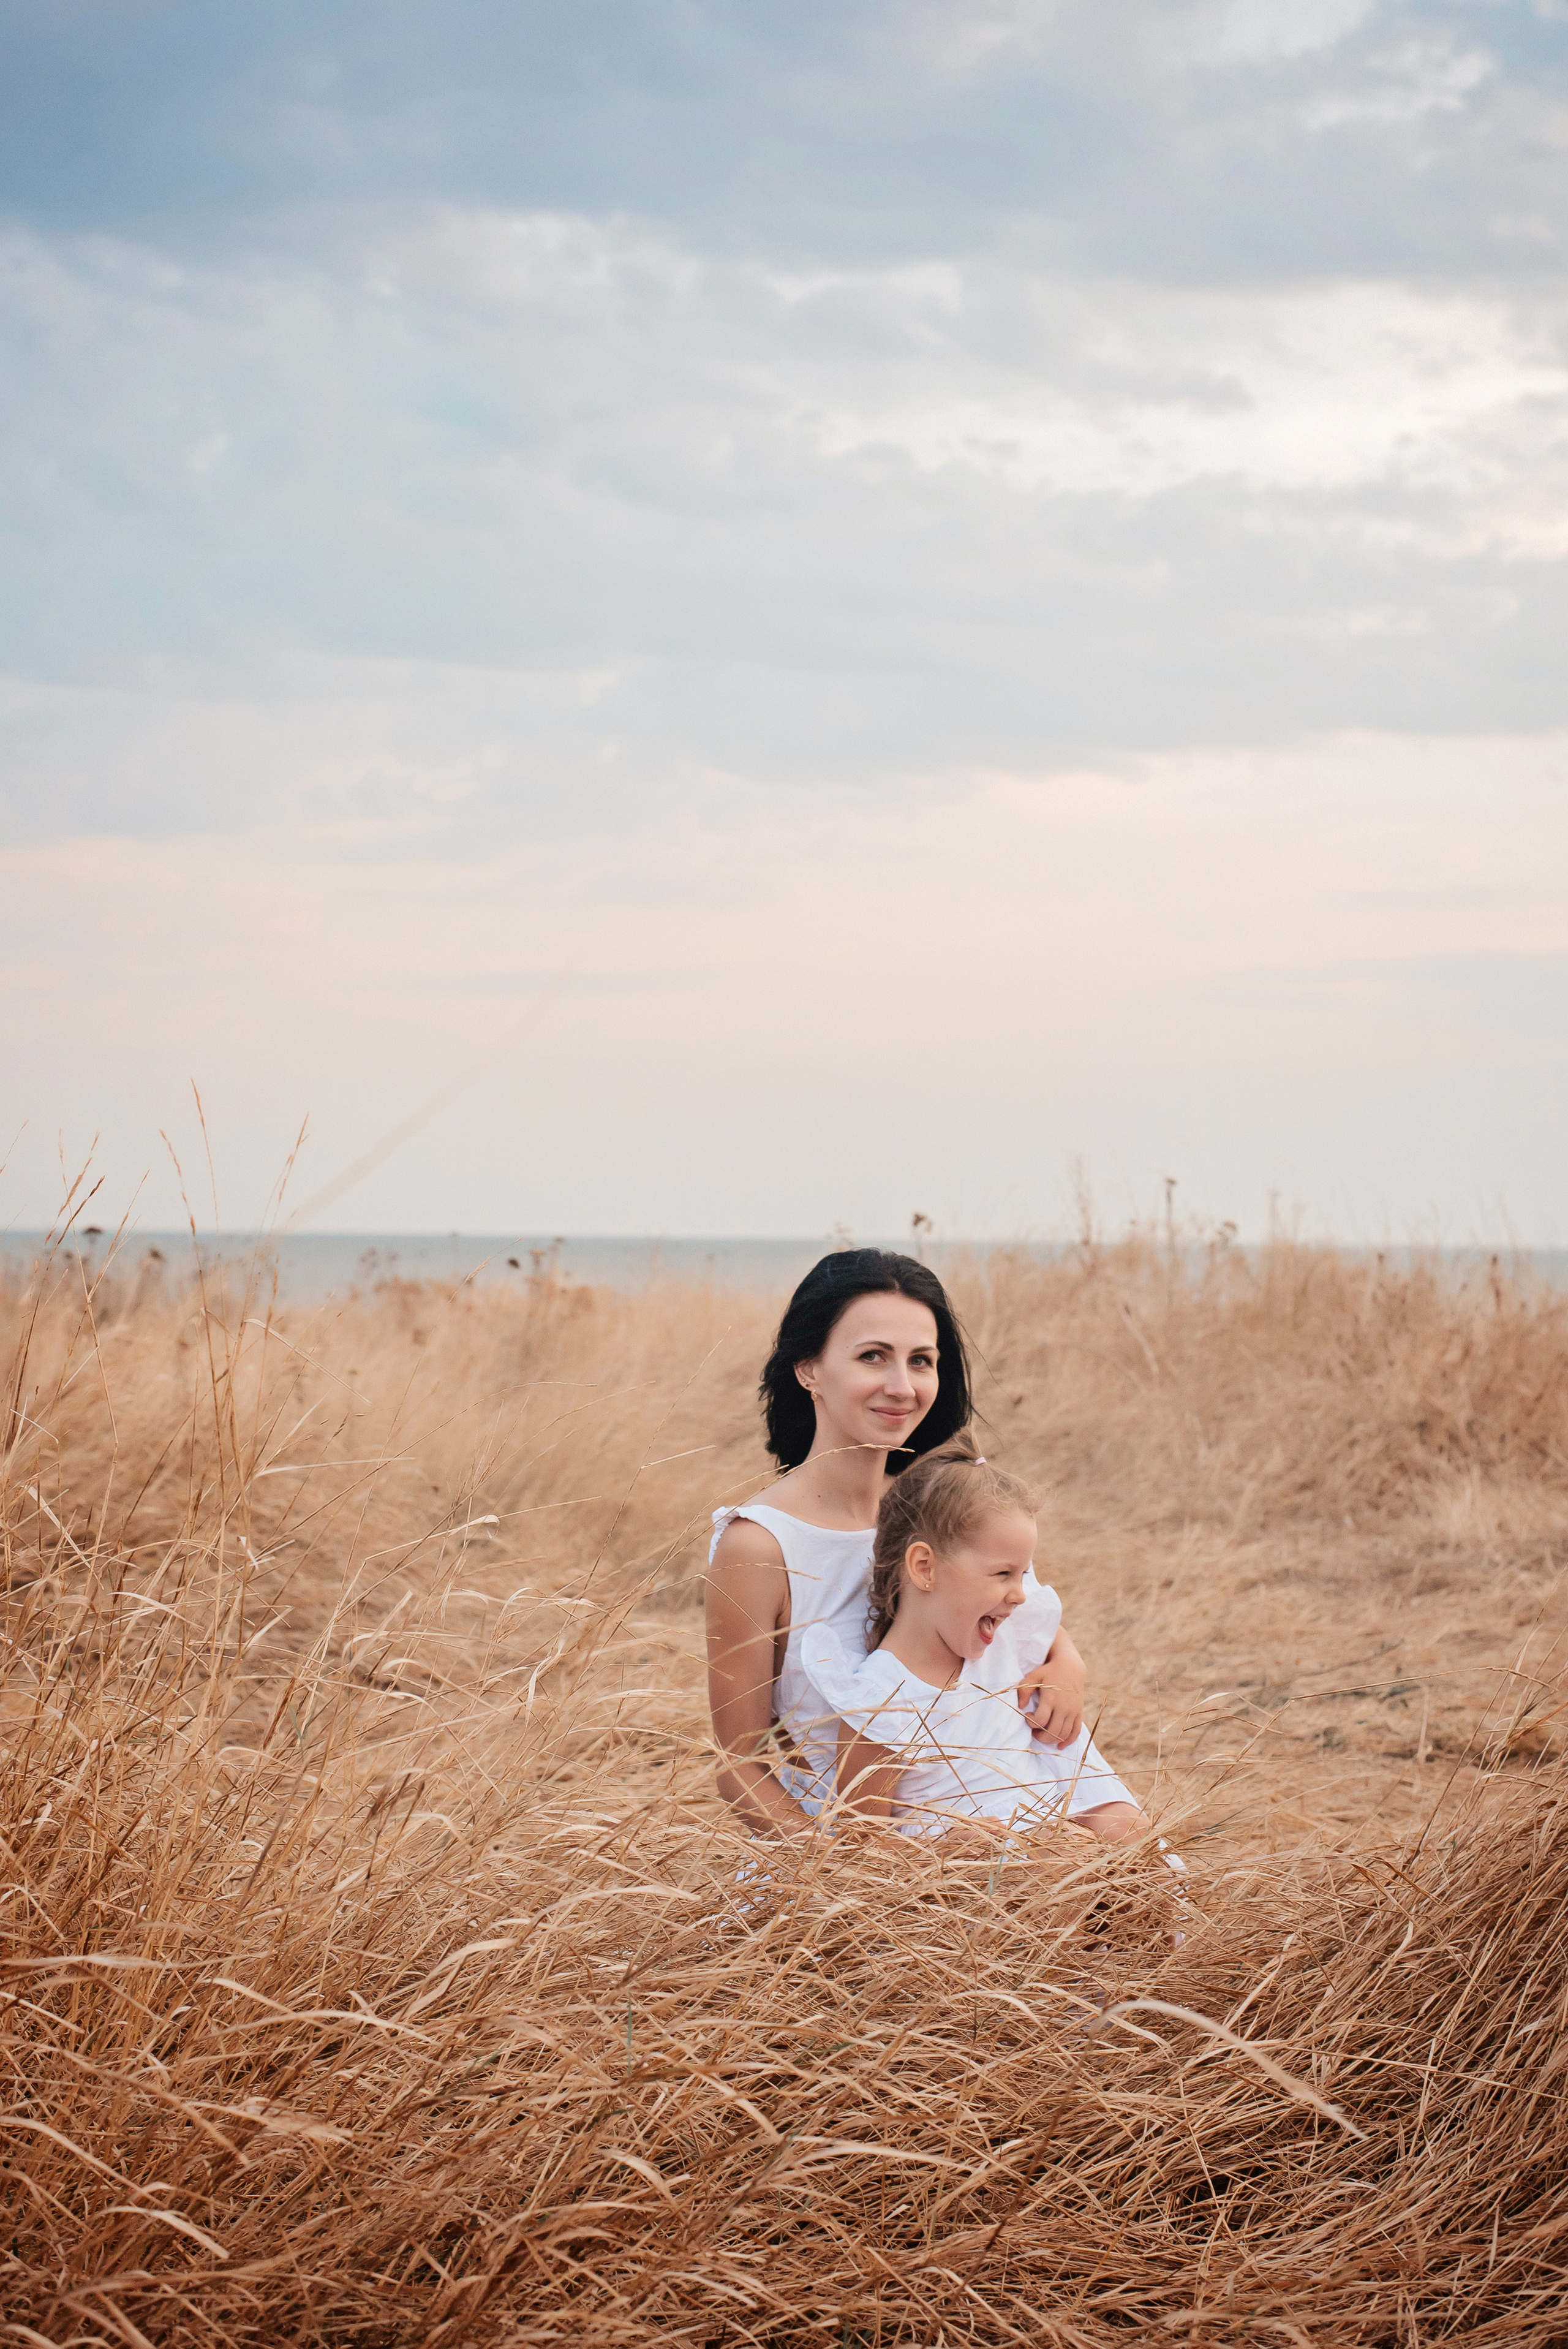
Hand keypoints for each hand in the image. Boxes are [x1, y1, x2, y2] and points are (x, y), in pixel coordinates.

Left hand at [1017, 1629, 1085, 1748]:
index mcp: (1051, 1698)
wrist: (1071, 1667)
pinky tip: (1059, 1745)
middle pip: (1053, 1731)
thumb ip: (1024, 1690)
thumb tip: (1020, 1706)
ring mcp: (1073, 1711)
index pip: (1041, 1719)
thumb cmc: (1049, 1672)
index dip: (1031, 1722)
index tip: (1028, 1715)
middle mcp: (1064, 1707)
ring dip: (1051, 1740)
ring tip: (1042, 1734)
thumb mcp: (1034, 1676)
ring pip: (1063, 1734)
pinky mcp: (1079, 1713)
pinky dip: (1068, 1741)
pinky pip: (1076, 1732)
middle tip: (1033, 1731)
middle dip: (1040, 1736)